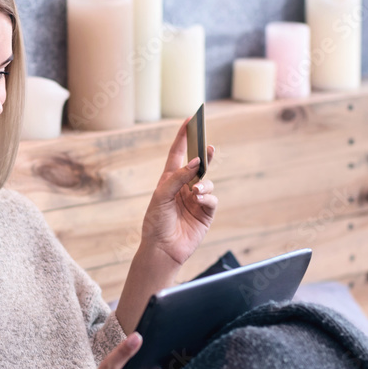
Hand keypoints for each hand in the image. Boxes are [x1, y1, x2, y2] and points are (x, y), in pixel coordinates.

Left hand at [140, 119, 217, 265]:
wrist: (162, 249)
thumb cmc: (156, 222)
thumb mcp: (161, 196)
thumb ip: (178, 177)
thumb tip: (196, 163)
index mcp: (169, 180)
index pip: (177, 154)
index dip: (183, 137)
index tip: (189, 119)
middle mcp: (183, 187)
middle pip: (197, 165)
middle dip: (203, 154)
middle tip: (208, 146)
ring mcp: (195, 200)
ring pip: (207, 182)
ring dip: (203, 184)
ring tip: (195, 192)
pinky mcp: (205, 213)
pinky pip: (211, 199)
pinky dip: (207, 198)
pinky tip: (199, 201)